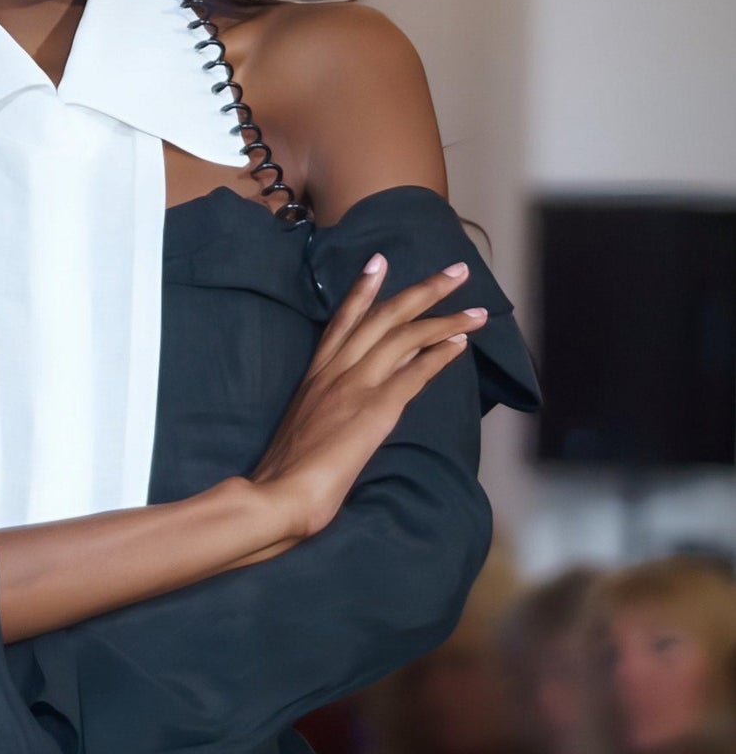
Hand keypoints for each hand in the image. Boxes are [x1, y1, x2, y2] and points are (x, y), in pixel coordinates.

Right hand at [248, 253, 486, 538]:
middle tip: (456, 270)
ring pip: (404, 337)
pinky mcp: (374, 409)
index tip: (380, 260)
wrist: (276, 493)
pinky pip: (413, 373)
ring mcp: (354, 387)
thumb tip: (351, 404)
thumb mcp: (303, 427)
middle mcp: (334, 372)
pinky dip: (439, 355)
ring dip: (445, 320)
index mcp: (314, 375)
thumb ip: (325, 409)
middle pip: (384, 318)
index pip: (342, 321)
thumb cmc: (284, 475)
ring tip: (476, 310)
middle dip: (423, 290)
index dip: (363, 290)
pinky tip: (461, 344)